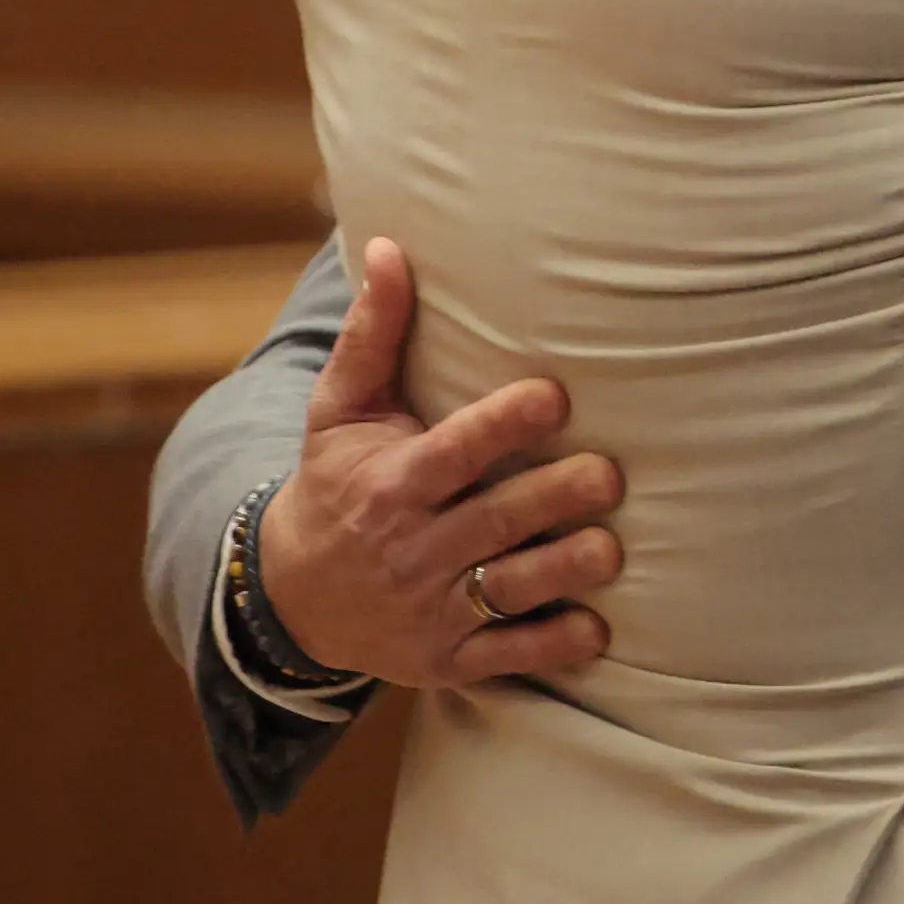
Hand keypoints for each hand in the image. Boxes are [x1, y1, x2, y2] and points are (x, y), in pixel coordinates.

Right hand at [255, 236, 623, 686]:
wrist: (292, 598)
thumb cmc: (335, 483)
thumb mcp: (339, 411)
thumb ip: (374, 334)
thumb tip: (389, 246)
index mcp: (392, 482)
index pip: (453, 452)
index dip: (502, 424)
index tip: (554, 394)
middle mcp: (413, 548)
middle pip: (494, 522)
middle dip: (552, 499)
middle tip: (609, 474)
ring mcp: (433, 607)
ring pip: (509, 590)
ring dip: (565, 572)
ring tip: (611, 548)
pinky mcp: (450, 657)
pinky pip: (507, 657)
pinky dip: (551, 647)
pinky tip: (596, 629)